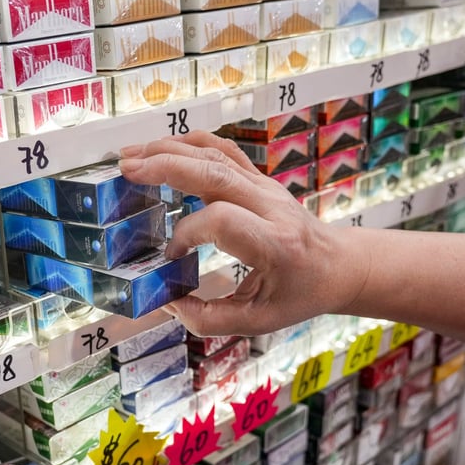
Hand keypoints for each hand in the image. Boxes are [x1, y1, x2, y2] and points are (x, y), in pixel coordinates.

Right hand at [119, 131, 368, 336]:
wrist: (338, 265)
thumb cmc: (298, 294)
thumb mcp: (257, 321)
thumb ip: (207, 318)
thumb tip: (166, 302)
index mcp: (274, 244)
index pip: (221, 222)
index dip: (186, 234)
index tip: (170, 255)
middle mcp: (270, 207)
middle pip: (214, 173)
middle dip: (166, 167)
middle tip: (126, 170)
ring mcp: (265, 187)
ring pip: (215, 154)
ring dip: (170, 149)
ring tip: (130, 155)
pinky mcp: (259, 179)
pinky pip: (222, 151)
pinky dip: (188, 143)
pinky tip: (160, 148)